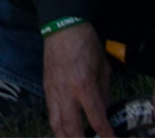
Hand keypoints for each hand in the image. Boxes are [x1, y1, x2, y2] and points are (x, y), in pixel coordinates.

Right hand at [42, 21, 113, 137]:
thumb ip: (105, 92)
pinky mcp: (46, 89)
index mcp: (84, 85)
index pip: (96, 119)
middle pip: (72, 129)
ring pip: (57, 126)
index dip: (106, 135)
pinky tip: (67, 132)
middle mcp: (66, 92)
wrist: (62, 27)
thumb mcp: (104, 68)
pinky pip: (51, 114)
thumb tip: (107, 112)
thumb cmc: (85, 44)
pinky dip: (59, 127)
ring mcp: (54, 91)